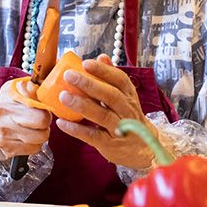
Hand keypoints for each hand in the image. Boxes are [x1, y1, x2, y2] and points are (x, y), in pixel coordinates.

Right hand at [0, 79, 51, 161]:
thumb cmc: (11, 110)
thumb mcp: (19, 92)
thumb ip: (34, 86)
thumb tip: (52, 74)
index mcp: (8, 96)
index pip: (38, 104)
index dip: (46, 108)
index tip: (42, 109)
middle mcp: (3, 113)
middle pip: (42, 121)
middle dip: (45, 123)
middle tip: (40, 121)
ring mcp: (4, 132)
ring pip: (40, 138)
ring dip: (41, 135)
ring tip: (34, 130)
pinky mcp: (7, 148)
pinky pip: (34, 149)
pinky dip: (35, 145)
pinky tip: (28, 139)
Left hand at [54, 55, 158, 169]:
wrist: (144, 149)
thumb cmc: (128, 118)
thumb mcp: (125, 98)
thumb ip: (113, 78)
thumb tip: (101, 57)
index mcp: (130, 97)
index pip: (120, 80)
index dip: (104, 71)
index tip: (86, 63)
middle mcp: (127, 111)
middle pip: (111, 96)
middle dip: (90, 84)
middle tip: (69, 75)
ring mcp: (120, 129)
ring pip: (102, 115)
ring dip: (82, 105)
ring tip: (63, 96)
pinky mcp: (111, 145)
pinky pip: (93, 136)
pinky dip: (77, 130)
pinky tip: (62, 122)